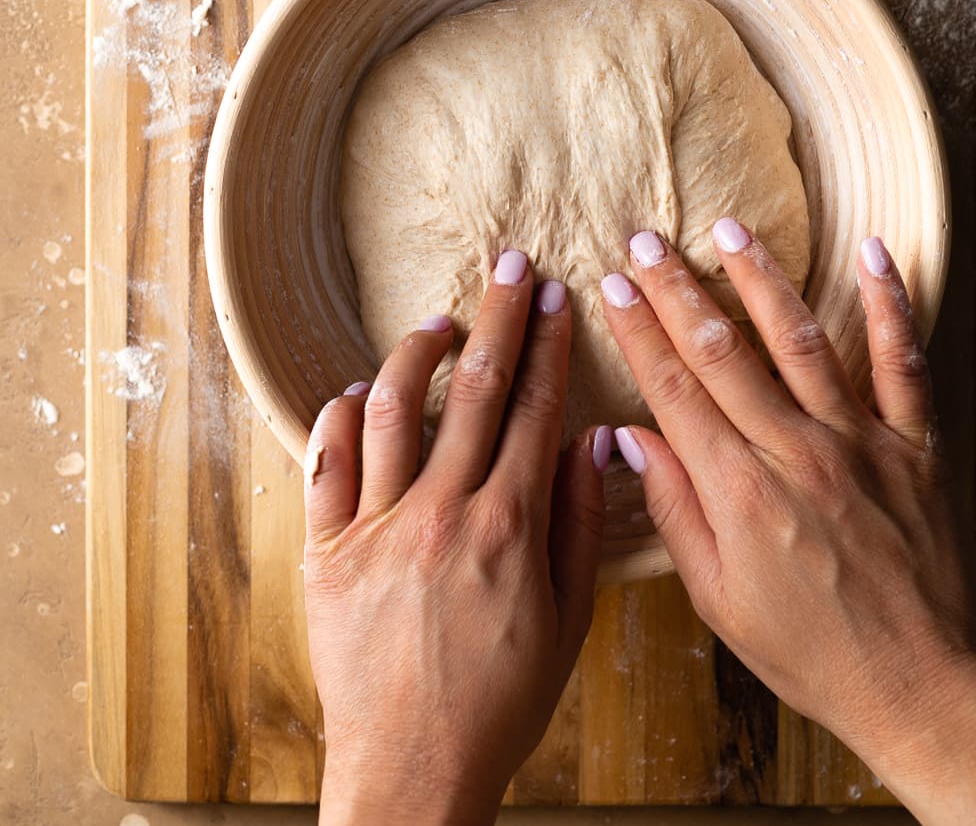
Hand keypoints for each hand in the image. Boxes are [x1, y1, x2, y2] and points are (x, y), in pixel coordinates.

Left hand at [304, 251, 610, 825]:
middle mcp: (443, 512)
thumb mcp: (568, 621)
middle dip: (500, 316)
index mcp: (510, 526)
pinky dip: (341, 415)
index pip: (536, 408)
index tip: (558, 297)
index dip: (550, 345)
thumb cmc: (499, 704)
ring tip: (440, 321)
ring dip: (419, 351)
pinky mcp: (326, 550)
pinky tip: (360, 391)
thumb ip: (579, 523)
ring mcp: (378, 527)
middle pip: (476, 388)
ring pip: (394, 407)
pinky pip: (327, 463)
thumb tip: (591, 441)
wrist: (413, 769)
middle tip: (512, 265)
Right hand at [601, 224, 975, 825]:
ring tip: (728, 228)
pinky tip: (872, 251)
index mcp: (740, 492)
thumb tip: (628, 438)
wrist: (923, 688)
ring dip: (760, 278)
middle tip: (645, 239)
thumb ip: (674, 511)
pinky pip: (904, 360)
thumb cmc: (813, 655)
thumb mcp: (719, 601)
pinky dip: (889, 303)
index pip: (673, 389)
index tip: (613, 285)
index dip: (638, 331)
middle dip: (677, 288)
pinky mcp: (914, 443)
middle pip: (723, 350)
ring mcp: (860, 440)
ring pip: (801, 338)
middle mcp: (797, 451)